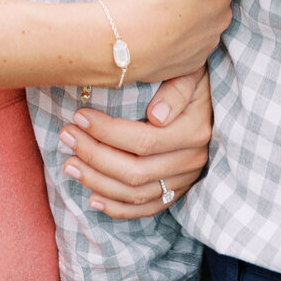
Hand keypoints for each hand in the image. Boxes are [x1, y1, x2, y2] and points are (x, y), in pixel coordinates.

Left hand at [59, 68, 212, 219]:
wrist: (214, 100)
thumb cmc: (194, 77)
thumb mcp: (190, 72)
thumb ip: (176, 90)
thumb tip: (156, 116)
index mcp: (194, 131)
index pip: (143, 140)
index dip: (107, 132)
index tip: (79, 117)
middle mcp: (190, 161)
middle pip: (135, 170)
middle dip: (94, 155)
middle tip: (66, 137)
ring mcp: (184, 180)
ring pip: (136, 193)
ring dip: (98, 182)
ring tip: (69, 164)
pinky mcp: (177, 191)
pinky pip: (145, 209)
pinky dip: (118, 208)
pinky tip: (92, 199)